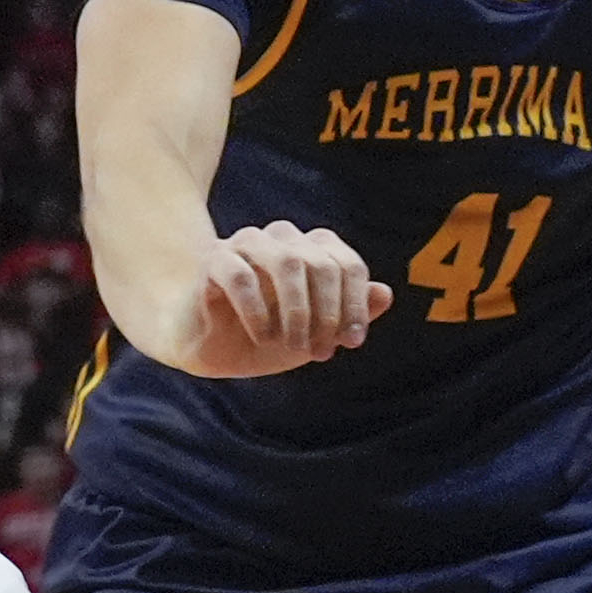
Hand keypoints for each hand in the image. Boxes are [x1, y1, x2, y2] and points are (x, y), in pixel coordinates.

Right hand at [154, 222, 387, 377]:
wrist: (207, 344)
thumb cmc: (264, 335)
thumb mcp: (313, 334)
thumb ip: (348, 315)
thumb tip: (385, 294)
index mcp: (311, 249)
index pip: (347, 265)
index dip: (354, 305)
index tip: (351, 343)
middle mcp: (282, 239)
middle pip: (321, 264)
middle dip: (327, 314)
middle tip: (320, 353)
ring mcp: (247, 244)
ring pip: (287, 263)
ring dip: (297, 311)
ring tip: (293, 347)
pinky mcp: (214, 260)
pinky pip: (241, 276)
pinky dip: (258, 310)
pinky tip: (262, 337)